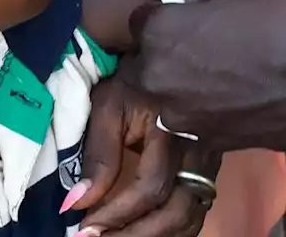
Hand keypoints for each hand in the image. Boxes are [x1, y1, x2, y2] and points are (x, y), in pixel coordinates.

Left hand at [69, 78, 212, 236]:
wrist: (175, 66)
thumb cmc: (134, 82)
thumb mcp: (108, 107)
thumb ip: (98, 155)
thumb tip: (76, 203)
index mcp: (172, 131)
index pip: (150, 187)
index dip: (116, 213)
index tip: (84, 227)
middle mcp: (198, 154)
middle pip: (177, 213)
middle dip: (136, 235)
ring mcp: (209, 166)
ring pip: (191, 220)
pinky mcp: (209, 174)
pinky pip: (196, 215)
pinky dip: (170, 232)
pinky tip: (143, 232)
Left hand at [123, 0, 285, 151]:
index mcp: (162, 31)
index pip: (140, 19)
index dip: (162, 13)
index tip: (185, 12)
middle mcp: (158, 77)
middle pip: (143, 62)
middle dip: (163, 52)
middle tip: (199, 44)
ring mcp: (181, 116)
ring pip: (165, 95)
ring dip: (181, 83)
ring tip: (221, 72)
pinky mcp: (207, 142)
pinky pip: (194, 119)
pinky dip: (206, 108)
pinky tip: (236, 96)